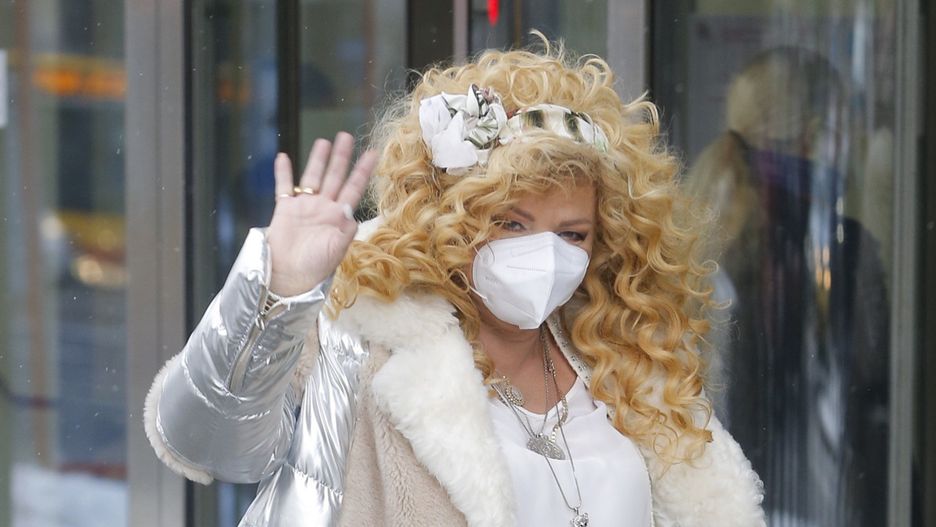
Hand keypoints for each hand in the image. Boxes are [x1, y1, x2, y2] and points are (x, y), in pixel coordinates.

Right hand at [266, 132, 376, 295]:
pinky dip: (282, 172)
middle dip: (341, 157)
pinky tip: (283, 157)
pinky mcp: (285, 210)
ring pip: (312, 177)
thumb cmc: (316, 267)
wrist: (290, 278)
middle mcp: (323, 208)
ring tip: (324, 141)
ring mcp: (304, 207)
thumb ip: (345, 229)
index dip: (363, 170)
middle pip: (334, 176)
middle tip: (346, 135)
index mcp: (339, 216)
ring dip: (318, 160)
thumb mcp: (337, 249)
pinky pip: (283, 187)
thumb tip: (350, 210)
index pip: (354, 187)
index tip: (373, 152)